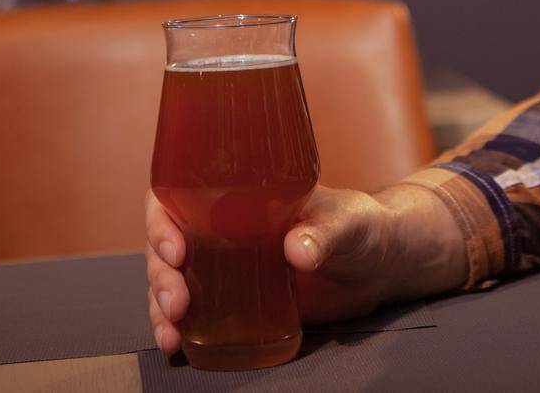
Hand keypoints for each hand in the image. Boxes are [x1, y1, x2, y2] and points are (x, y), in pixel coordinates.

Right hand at [145, 183, 466, 352]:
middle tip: (176, 300)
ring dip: (160, 306)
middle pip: (168, 244)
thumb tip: (297, 250)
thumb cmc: (362, 226)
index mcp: (239, 195)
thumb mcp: (348, 222)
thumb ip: (325, 232)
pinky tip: (175, 345)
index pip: (179, 196)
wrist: (378, 265)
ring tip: (170, 332)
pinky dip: (179, 329)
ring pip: (173, 281)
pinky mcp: (237, 301)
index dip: (161, 219)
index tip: (174, 247)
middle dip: (160, 274)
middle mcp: (223, 228)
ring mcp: (227, 267)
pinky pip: (195, 313)